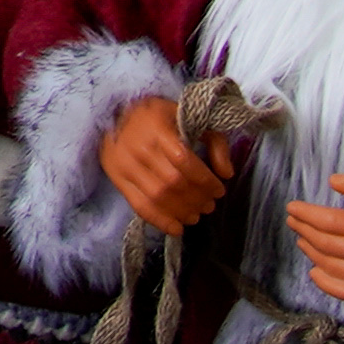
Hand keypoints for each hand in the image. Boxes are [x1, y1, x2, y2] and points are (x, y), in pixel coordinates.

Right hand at [101, 94, 234, 232]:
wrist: (116, 114)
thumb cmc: (159, 117)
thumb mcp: (191, 118)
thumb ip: (214, 142)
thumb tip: (226, 174)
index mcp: (157, 127)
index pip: (184, 161)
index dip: (205, 180)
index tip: (219, 190)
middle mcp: (138, 146)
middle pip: (173, 183)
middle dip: (197, 199)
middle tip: (209, 205)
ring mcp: (125, 164)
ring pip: (158, 198)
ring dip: (182, 212)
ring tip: (195, 215)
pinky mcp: (117, 179)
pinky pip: (140, 206)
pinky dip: (160, 221)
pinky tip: (177, 228)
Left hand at [287, 172, 343, 304]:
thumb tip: (333, 182)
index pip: (325, 220)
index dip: (305, 213)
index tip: (292, 207)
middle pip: (324, 242)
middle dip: (304, 229)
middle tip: (294, 220)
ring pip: (330, 266)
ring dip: (311, 252)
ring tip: (303, 240)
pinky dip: (326, 283)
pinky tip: (316, 272)